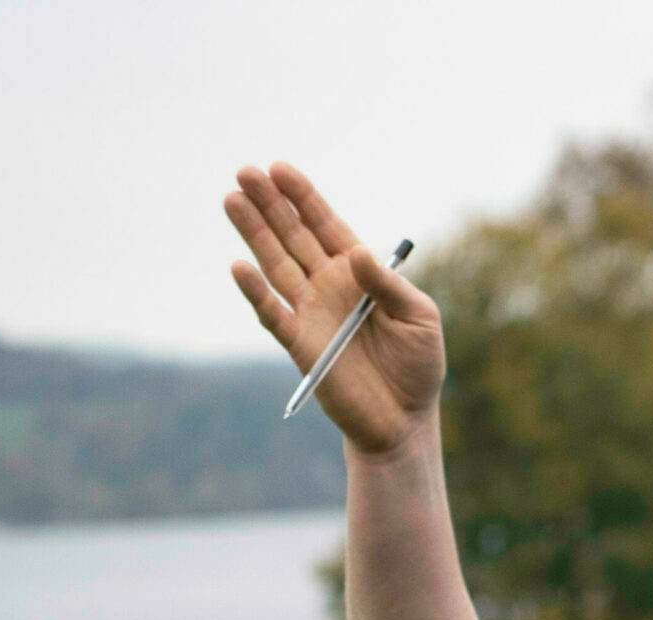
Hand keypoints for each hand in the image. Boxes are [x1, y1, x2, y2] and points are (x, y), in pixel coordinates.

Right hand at [225, 162, 446, 458]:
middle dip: (271, 204)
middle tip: (245, 172)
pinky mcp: (300, 344)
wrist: (405, 419)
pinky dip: (256, 291)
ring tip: (232, 199)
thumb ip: (388, 285)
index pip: (326, 226)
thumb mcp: (420, 317)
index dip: (304, 198)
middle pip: (293, 237)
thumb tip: (357, 253)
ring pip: (275, 264)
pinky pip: (272, 313)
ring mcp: (311, 313)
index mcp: (359, 273)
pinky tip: (239, 266)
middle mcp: (329, 286)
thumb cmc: (418, 365)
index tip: (280, 169)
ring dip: (254, 233)